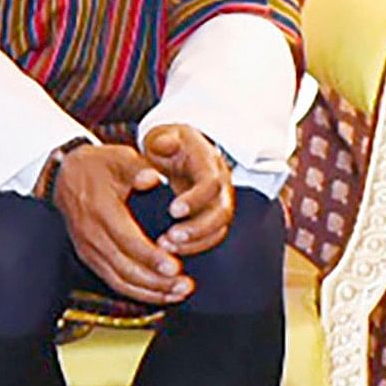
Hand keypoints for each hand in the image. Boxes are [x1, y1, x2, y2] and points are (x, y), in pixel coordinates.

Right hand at [49, 140, 188, 307]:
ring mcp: (89, 249)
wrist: (65, 177)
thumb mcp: (118, 158)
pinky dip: (137, 292)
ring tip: (177, 293)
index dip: (151, 256)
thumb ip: (137, 168)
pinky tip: (159, 294)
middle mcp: (92, 235)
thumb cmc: (96, 167)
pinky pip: (114, 281)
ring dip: (149, 291)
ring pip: (119, 280)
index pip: (126, 240)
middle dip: (156, 281)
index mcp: (100, 210)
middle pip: (125, 267)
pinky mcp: (91, 258)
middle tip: (183, 285)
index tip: (174, 266)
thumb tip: (152, 177)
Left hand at [134, 122, 237, 255]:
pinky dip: (194, 247)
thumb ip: (163, 139)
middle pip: (222, 212)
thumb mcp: (163, 135)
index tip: (172, 211)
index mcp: (209, 162)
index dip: (195, 199)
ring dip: (195, 242)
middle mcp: (221, 184)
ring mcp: (219, 202)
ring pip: (219, 229)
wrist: (179, 151)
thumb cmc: (169, 144)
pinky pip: (211, 237)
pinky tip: (171, 251)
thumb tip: (164, 144)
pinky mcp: (213, 217)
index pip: (211, 183)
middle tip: (171, 238)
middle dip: (198, 229)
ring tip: (167, 247)